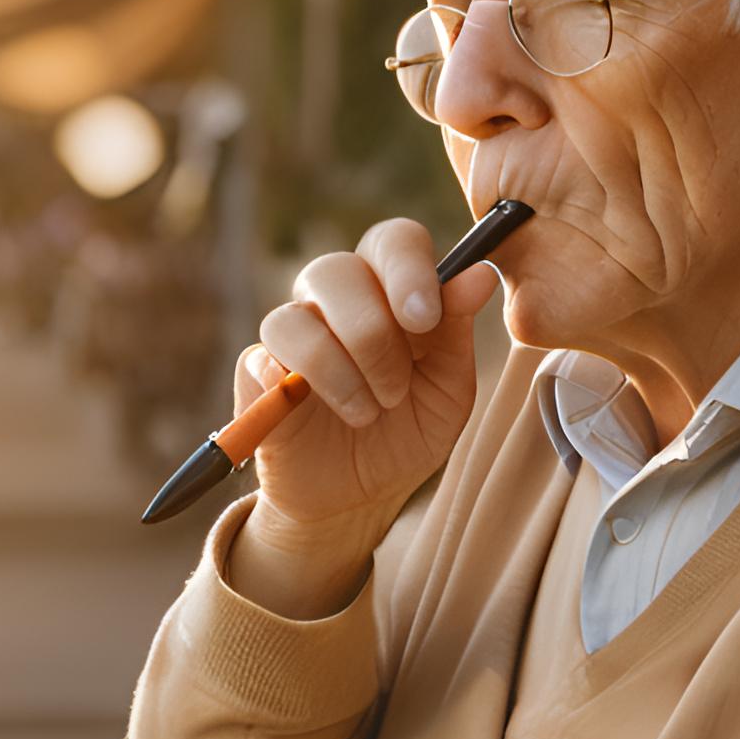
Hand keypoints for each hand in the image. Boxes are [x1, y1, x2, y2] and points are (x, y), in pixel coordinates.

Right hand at [240, 219, 500, 545]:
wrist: (359, 497)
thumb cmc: (407, 431)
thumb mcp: (448, 389)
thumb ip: (456, 329)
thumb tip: (482, 272)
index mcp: (389, 292)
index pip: (393, 241)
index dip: (407, 269)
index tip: (425, 320)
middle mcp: (337, 300)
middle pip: (338, 270)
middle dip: (374, 336)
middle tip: (396, 392)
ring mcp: (294, 332)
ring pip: (296, 315)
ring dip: (339, 370)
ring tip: (366, 415)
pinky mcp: (257, 372)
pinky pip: (260, 356)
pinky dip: (288, 381)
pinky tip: (309, 407)